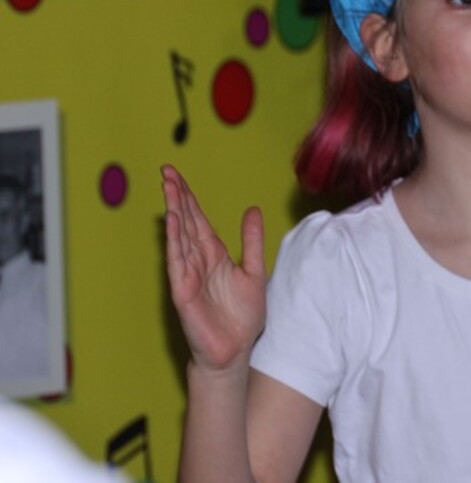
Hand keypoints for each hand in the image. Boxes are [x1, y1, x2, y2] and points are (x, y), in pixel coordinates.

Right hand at [162, 164, 266, 372]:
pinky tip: (171, 222)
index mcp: (214, 254)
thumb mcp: (254, 270)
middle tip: (166, 171)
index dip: (188, 197)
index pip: (197, 220)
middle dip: (176, 196)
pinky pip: (177, 262)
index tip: (176, 174)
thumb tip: (252, 210)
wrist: (236, 350)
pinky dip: (174, 241)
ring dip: (173, 212)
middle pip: (184, 222)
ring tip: (168, 187)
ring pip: (179, 237)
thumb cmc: (242, 316)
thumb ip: (252, 241)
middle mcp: (198, 260)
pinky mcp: (182, 291)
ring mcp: (188, 274)